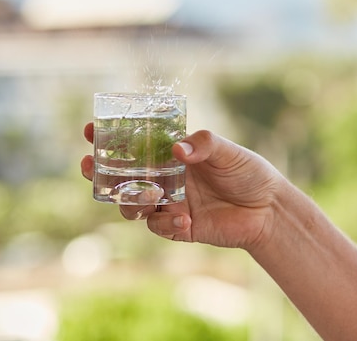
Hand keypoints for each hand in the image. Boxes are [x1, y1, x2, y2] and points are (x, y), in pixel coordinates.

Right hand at [81, 123, 285, 250]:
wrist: (267, 209)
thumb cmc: (247, 171)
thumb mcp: (227, 151)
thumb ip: (203, 145)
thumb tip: (177, 149)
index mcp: (170, 156)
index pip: (133, 146)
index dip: (108, 139)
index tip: (90, 130)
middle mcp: (163, 179)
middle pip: (121, 178)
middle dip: (99, 173)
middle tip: (88, 165)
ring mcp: (168, 204)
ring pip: (131, 205)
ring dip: (130, 201)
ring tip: (149, 197)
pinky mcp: (178, 227)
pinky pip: (158, 226)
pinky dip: (166, 223)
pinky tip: (186, 219)